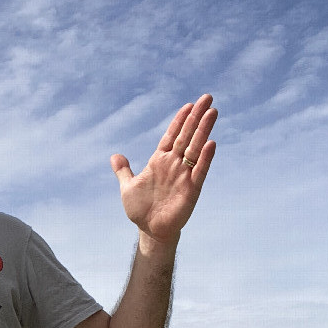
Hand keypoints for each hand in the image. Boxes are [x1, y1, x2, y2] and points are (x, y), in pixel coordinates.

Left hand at [111, 94, 217, 245]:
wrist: (150, 230)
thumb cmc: (140, 209)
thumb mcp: (127, 187)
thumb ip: (123, 171)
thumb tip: (114, 156)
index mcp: (159, 161)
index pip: (172, 135)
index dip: (180, 120)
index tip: (188, 104)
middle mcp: (174, 164)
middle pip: (187, 135)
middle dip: (196, 117)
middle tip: (207, 98)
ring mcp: (184, 175)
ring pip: (196, 147)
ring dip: (204, 130)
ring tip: (212, 112)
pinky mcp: (191, 189)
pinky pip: (200, 170)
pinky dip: (205, 158)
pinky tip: (211, 144)